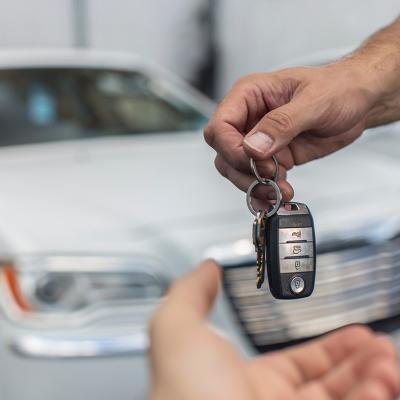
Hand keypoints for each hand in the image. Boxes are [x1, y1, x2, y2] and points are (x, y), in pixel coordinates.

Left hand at [149, 260, 399, 399]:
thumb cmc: (184, 391)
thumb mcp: (178, 329)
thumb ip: (191, 293)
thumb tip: (206, 268)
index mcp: (246, 382)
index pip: (297, 365)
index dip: (328, 348)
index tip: (353, 333)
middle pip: (329, 385)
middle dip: (358, 361)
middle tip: (378, 344)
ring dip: (371, 377)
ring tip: (387, 357)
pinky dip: (374, 395)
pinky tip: (383, 380)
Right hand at [204, 62, 380, 200]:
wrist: (358, 103)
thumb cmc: (339, 89)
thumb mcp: (315, 101)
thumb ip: (282, 123)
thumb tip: (254, 146)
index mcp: (250, 95)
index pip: (220, 126)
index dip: (231, 148)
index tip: (256, 159)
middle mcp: (249, 118)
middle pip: (224, 153)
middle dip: (244, 171)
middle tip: (271, 175)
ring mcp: (258, 140)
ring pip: (236, 170)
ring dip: (254, 185)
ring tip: (280, 189)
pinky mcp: (271, 157)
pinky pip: (255, 179)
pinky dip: (263, 192)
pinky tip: (277, 195)